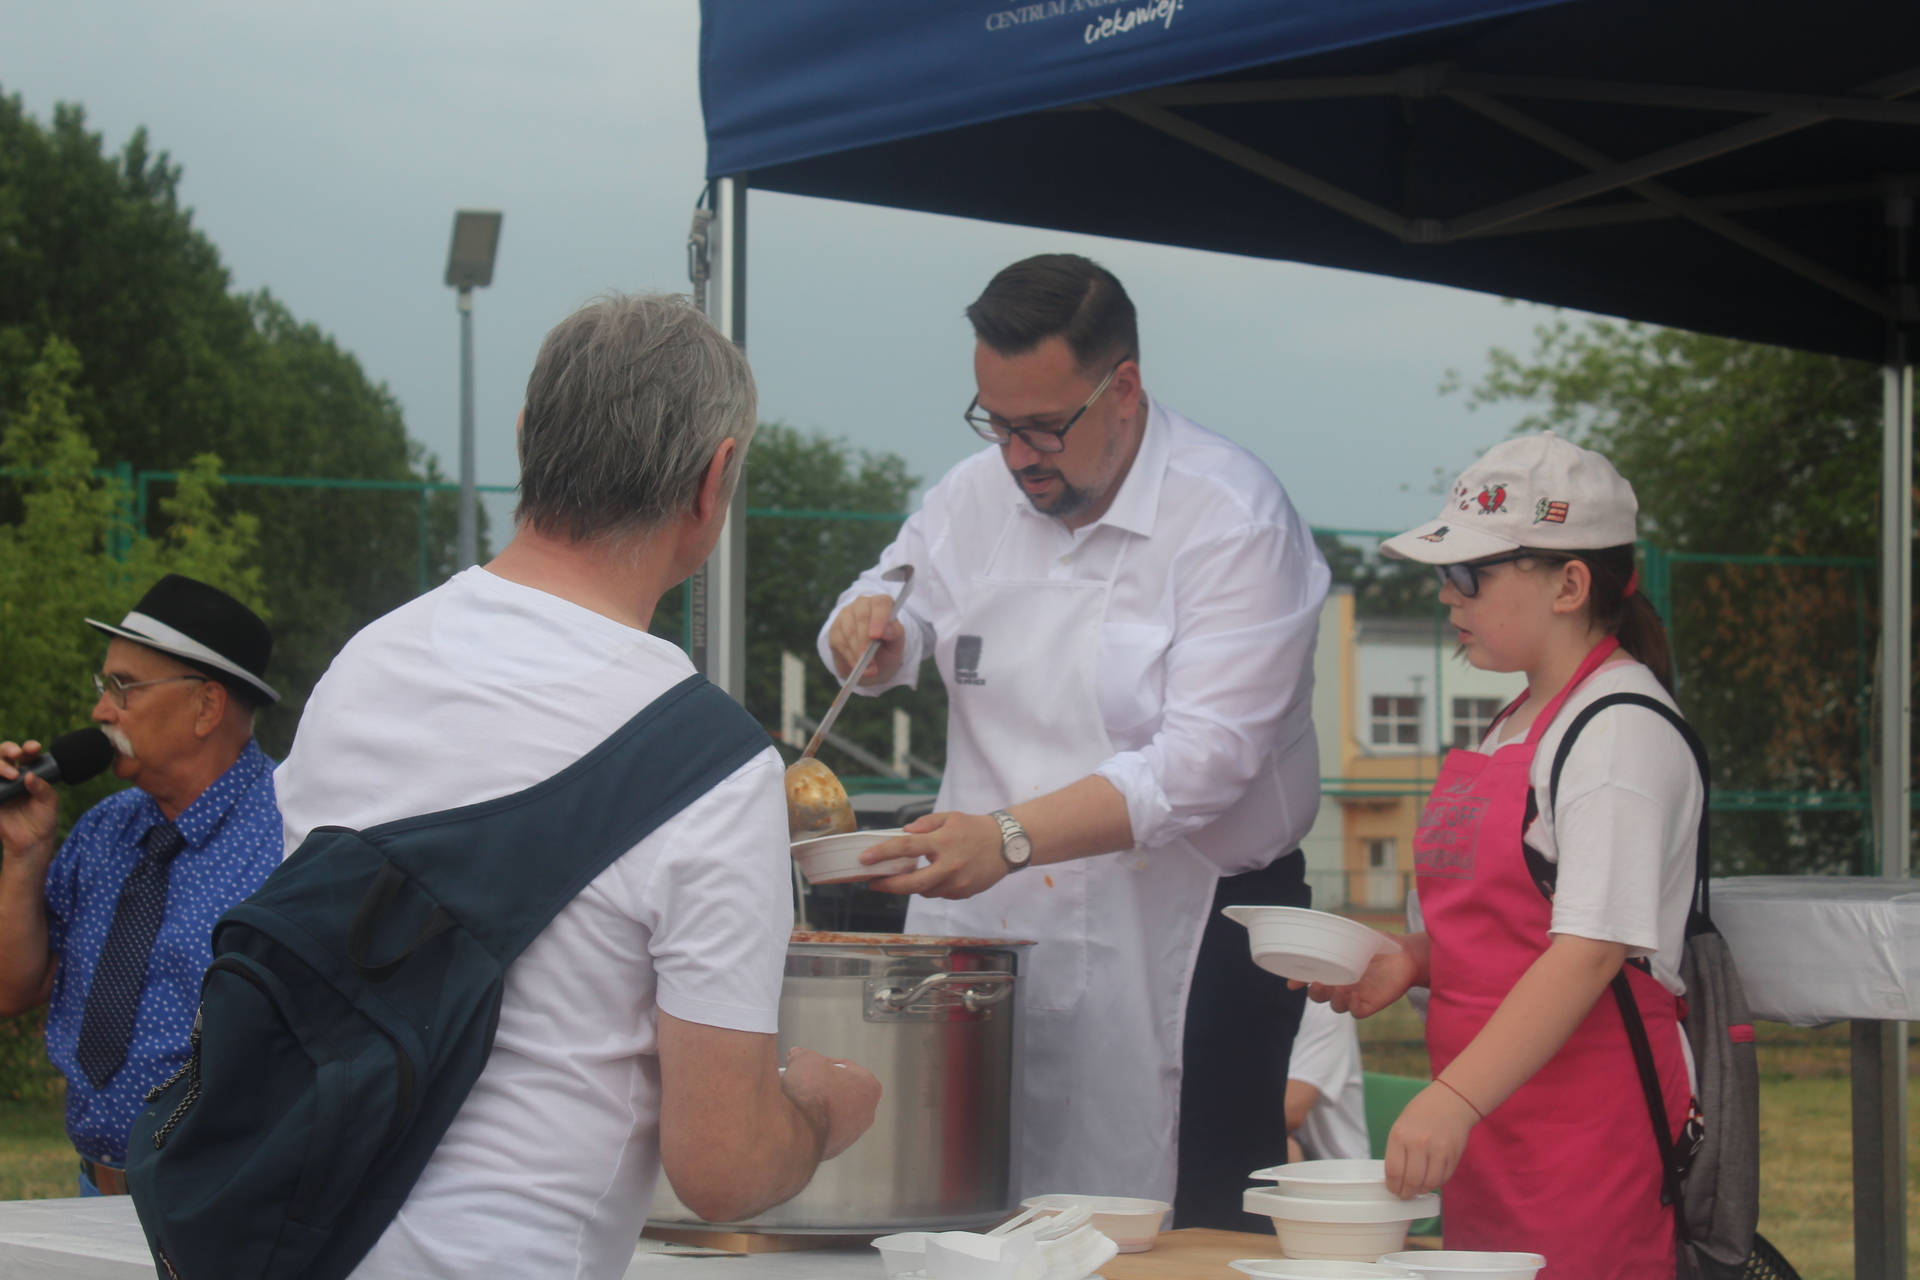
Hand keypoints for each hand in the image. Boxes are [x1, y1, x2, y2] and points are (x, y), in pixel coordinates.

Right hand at [0, 742, 58, 864]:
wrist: (31, 842)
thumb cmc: (43, 820)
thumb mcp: (49, 803)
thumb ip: (42, 788)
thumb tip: (29, 776)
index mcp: (30, 773)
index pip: (27, 755)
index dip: (28, 748)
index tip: (34, 748)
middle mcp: (12, 776)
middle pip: (3, 754)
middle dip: (8, 749)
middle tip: (16, 755)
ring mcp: (0, 786)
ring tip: (12, 775)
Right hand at [781, 1047, 881, 1159]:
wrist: (796, 1128)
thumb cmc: (810, 1091)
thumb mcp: (804, 1059)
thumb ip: (803, 1055)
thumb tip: (797, 1056)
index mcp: (869, 1087)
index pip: (845, 1068)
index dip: (823, 1063)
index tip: (807, 1064)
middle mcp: (866, 1114)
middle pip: (840, 1092)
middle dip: (820, 1086)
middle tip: (801, 1080)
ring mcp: (851, 1135)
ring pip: (831, 1114)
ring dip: (815, 1106)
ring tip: (795, 1099)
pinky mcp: (833, 1150)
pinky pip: (820, 1131)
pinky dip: (809, 1124)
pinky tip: (795, 1117)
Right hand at [827, 595, 905, 686]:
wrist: (871, 661)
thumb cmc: (887, 648)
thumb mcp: (897, 643)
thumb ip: (896, 634)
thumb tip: (887, 630)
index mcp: (882, 604)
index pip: (880, 604)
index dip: (879, 619)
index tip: (876, 636)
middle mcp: (863, 604)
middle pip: (862, 617)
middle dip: (865, 642)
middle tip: (869, 662)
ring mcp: (847, 614)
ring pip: (849, 631)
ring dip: (857, 652)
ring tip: (867, 669)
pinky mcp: (835, 627)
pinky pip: (840, 641)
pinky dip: (849, 656)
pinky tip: (857, 665)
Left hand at [862, 811, 1008, 899]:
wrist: (1008, 845)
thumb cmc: (977, 828)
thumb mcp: (950, 817)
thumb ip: (925, 824)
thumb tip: (904, 832)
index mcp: (943, 842)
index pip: (906, 847)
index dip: (883, 853)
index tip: (865, 858)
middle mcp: (949, 865)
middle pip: (911, 883)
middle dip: (888, 885)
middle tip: (874, 883)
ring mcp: (957, 883)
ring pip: (924, 891)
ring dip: (912, 885)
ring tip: (906, 876)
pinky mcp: (963, 893)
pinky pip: (939, 893)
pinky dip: (932, 886)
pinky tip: (933, 876)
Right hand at [1291, 937, 1417, 1017]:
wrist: (1407, 954)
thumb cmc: (1381, 945)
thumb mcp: (1359, 936)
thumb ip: (1342, 936)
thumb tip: (1323, 929)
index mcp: (1336, 970)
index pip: (1312, 979)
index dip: (1300, 982)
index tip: (1292, 983)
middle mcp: (1343, 985)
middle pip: (1321, 997)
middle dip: (1315, 993)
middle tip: (1317, 983)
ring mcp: (1356, 996)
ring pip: (1337, 1006)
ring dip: (1333, 1000)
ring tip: (1339, 989)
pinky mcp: (1372, 1003)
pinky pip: (1357, 1013)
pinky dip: (1352, 1007)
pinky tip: (1354, 996)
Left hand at [1383, 1080, 1480, 1196]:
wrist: (1450, 1102)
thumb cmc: (1421, 1114)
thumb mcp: (1400, 1127)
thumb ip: (1398, 1152)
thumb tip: (1395, 1179)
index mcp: (1400, 1136)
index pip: (1394, 1171)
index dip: (1392, 1186)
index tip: (1392, 1189)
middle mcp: (1419, 1144)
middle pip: (1412, 1181)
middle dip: (1406, 1194)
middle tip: (1404, 1195)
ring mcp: (1439, 1151)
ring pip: (1429, 1184)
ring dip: (1421, 1191)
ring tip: (1417, 1189)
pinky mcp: (1453, 1156)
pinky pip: (1443, 1179)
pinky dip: (1435, 1184)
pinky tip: (1430, 1180)